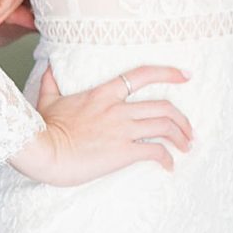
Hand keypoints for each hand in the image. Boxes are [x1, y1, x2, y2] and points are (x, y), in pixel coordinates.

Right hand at [11, 62, 192, 185]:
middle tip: (189, 130)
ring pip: (165, 127)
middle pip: (164, 106)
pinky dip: (167, 158)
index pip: (143, 75)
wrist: (43, 151)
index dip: (168, 73)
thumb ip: (51, 82)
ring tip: (186, 146)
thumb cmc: (43, 128)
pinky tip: (169, 165)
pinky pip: (156, 152)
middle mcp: (118, 109)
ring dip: (181, 137)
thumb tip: (48, 66)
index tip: (186, 75)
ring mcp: (123, 130)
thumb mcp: (47, 99)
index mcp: (103, 94)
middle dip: (183, 119)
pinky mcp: (124, 152)